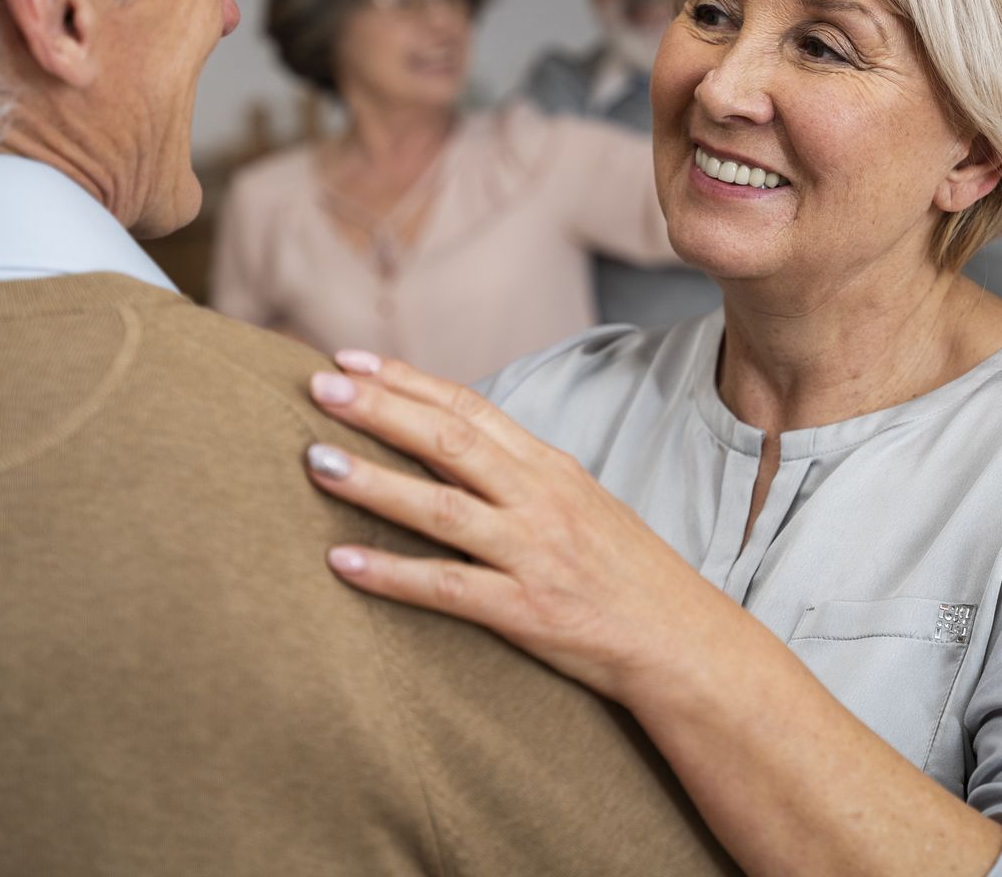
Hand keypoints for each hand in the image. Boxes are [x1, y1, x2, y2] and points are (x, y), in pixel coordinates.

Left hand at [304, 350, 746, 704]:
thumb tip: (458, 444)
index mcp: (551, 467)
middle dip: (380, 409)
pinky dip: (391, 573)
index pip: (470, 409)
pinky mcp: (527, 611)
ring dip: (373, 481)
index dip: (409, 381)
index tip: (352, 358)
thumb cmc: (629, 575)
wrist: (685, 643)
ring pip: (441, 507)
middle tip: (318, 384)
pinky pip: (447, 588)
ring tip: (315, 459)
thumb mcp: (583, 503)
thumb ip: (523, 473)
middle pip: (449, 441)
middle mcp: (540, 500)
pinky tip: (341, 561)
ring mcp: (533, 553)